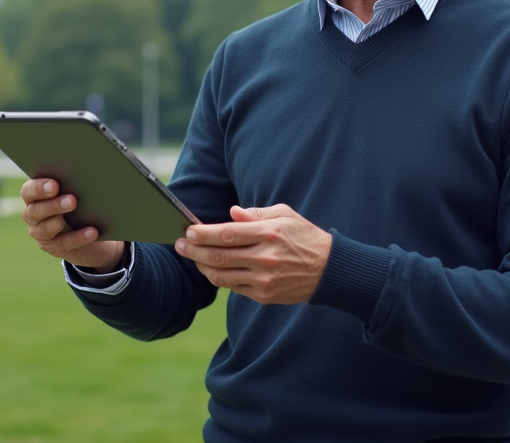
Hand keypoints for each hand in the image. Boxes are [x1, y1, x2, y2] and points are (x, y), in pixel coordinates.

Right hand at [20, 178, 125, 270]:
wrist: (90, 232)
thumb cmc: (79, 203)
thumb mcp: (74, 192)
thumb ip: (72, 184)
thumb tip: (87, 173)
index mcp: (34, 197)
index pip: (28, 191)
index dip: (38, 188)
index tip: (54, 185)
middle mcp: (32, 215)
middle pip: (35, 211)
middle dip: (53, 205)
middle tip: (72, 200)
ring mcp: (40, 233)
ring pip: (45, 229)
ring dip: (60, 221)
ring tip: (77, 214)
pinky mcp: (53, 248)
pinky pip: (64, 243)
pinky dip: (78, 237)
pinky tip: (92, 231)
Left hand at [174, 204, 331, 304]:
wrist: (329, 270)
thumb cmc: (304, 237)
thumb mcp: (285, 215)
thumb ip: (256, 214)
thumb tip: (231, 214)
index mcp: (269, 233)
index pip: (227, 234)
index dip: (204, 234)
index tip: (189, 231)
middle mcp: (265, 257)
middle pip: (219, 256)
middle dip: (194, 251)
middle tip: (180, 245)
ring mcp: (264, 279)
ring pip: (222, 276)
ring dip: (202, 267)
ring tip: (192, 258)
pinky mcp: (264, 295)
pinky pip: (233, 288)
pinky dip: (219, 278)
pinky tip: (211, 269)